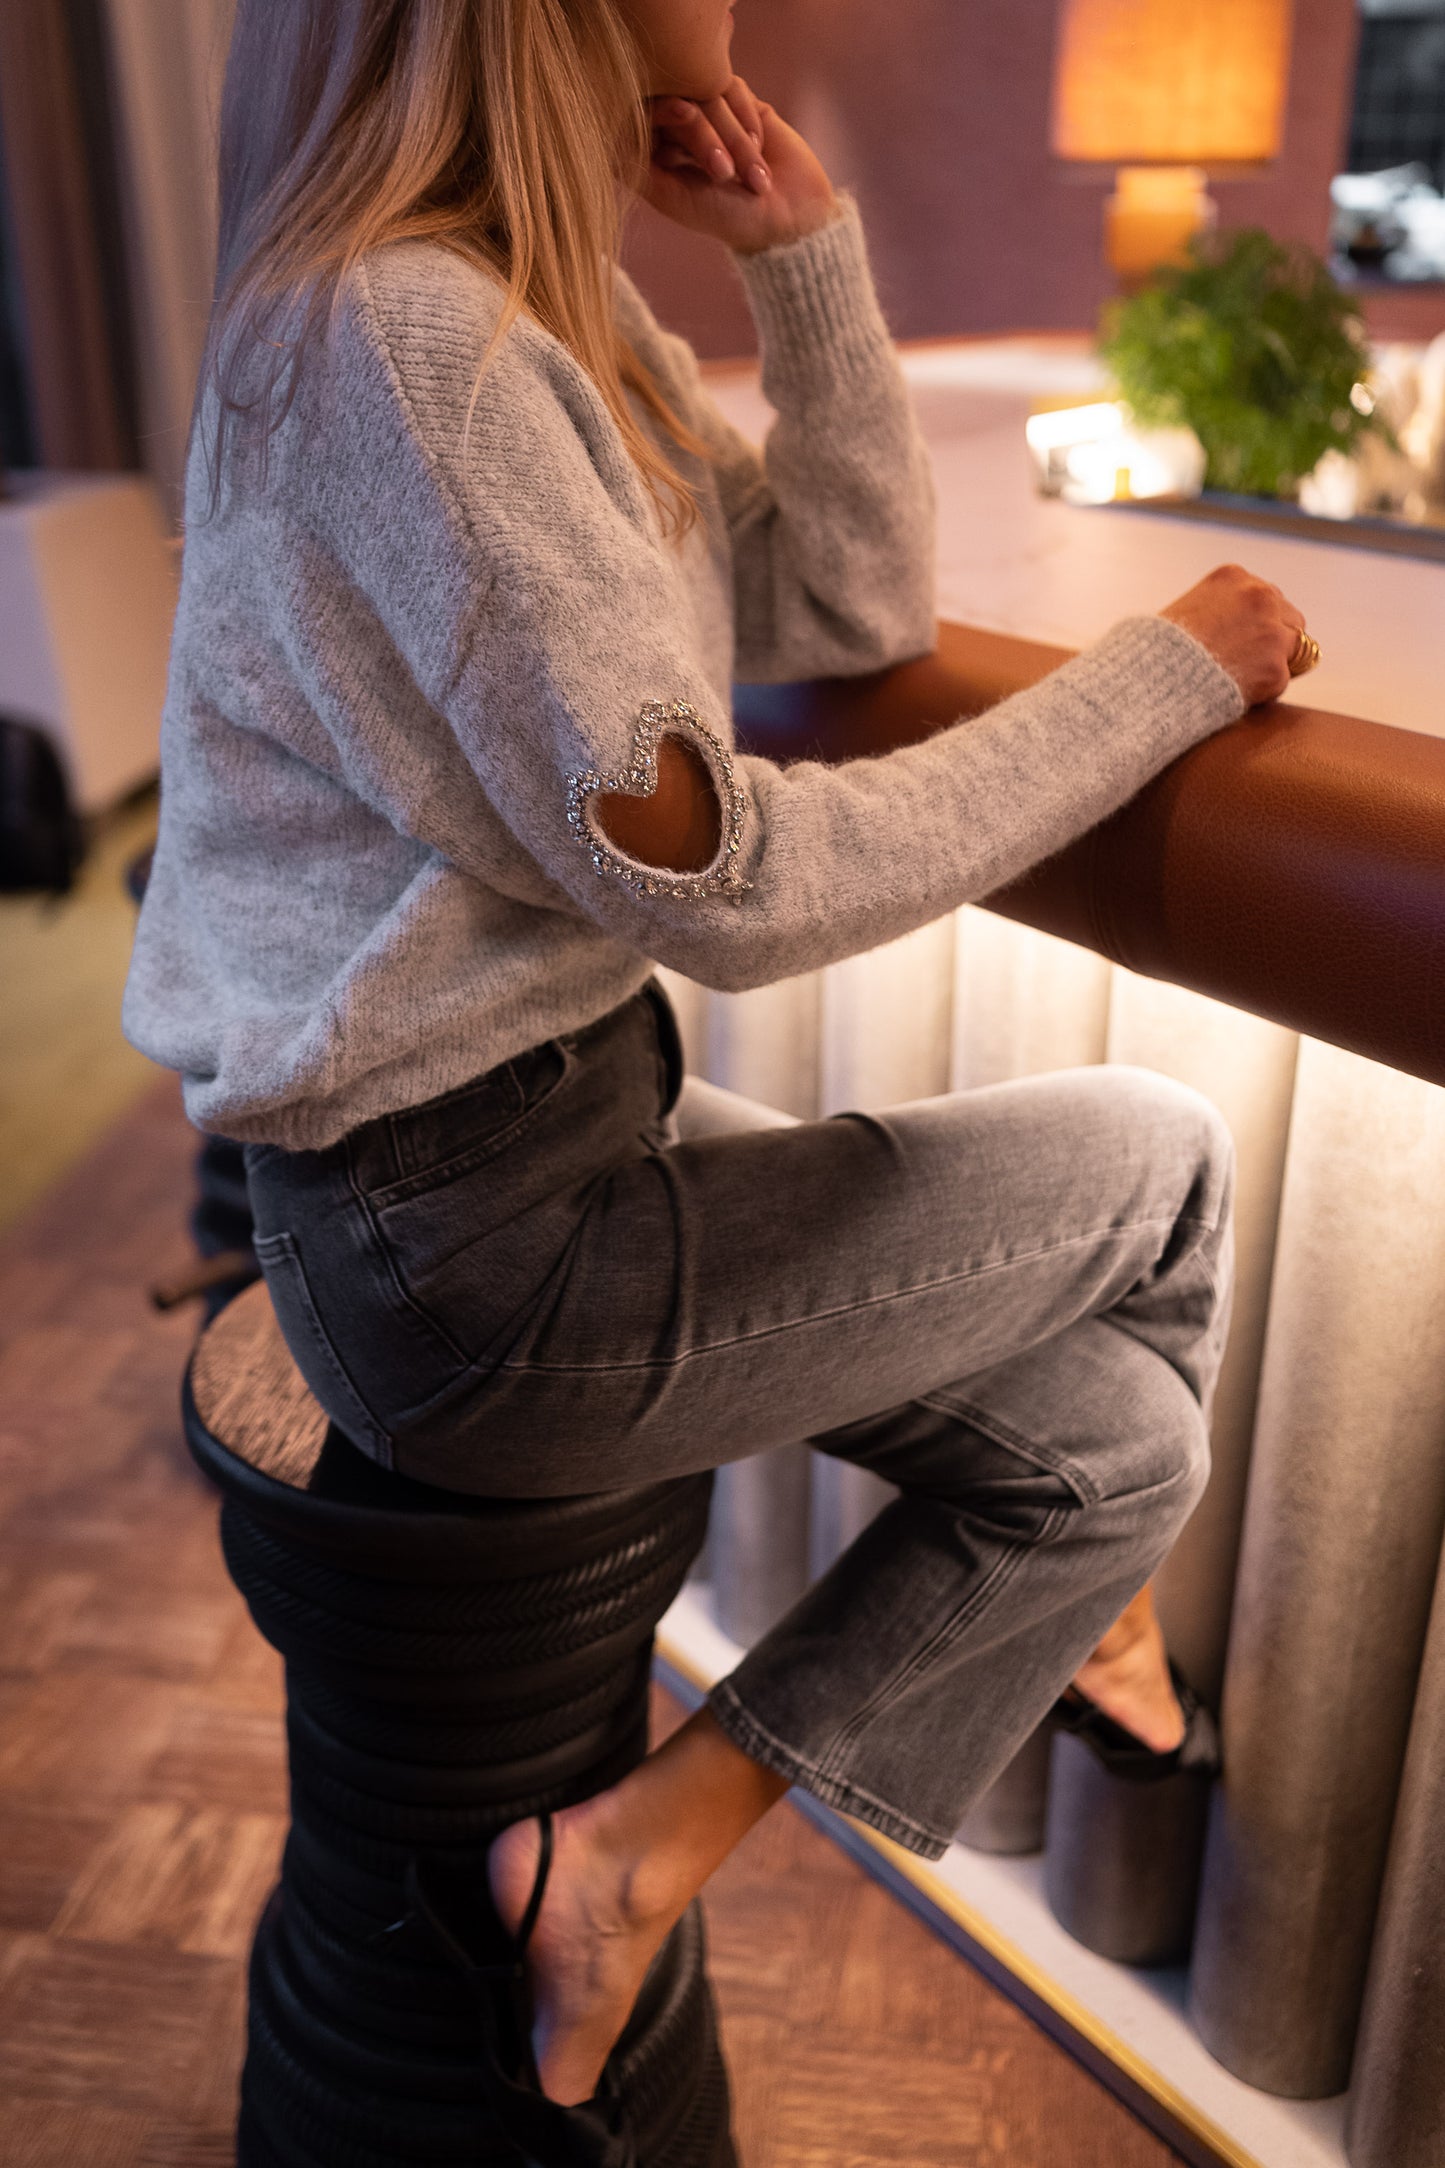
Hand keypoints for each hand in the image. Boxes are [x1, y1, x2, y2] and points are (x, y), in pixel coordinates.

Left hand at [640, 75, 838, 255]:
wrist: (787, 218)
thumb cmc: (726, 217)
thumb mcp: (674, 197)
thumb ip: (637, 168)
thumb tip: (606, 137)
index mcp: (657, 151)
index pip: (644, 110)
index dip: (660, 108)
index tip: (683, 118)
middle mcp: (679, 130)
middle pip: (675, 96)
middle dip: (701, 130)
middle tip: (722, 171)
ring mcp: (710, 114)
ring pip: (705, 90)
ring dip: (727, 133)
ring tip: (742, 174)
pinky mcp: (740, 103)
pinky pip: (732, 87)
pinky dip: (744, 118)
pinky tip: (757, 150)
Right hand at [1159, 564, 1308, 708]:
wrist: (1148, 682)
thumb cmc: (1155, 652)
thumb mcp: (1186, 609)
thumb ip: (1219, 609)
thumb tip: (1236, 624)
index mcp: (1234, 577)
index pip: (1266, 596)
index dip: (1256, 622)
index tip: (1242, 641)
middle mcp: (1260, 597)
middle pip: (1291, 617)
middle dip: (1276, 638)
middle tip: (1250, 662)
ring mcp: (1272, 633)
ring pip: (1298, 647)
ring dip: (1277, 662)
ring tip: (1244, 677)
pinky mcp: (1275, 670)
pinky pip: (1282, 681)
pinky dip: (1264, 690)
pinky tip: (1236, 692)